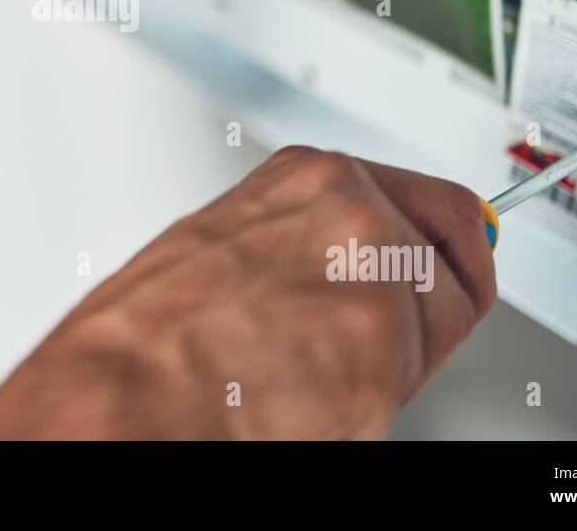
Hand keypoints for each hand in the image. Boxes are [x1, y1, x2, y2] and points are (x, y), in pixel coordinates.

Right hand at [0, 147, 496, 438]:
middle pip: (457, 255)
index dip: (440, 253)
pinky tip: (310, 393)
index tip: (450, 267)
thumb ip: (314, 234)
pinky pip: (413, 382)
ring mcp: (371, 270)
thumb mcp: (237, 241)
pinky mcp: (380, 342)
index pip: (435, 203)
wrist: (118, 394)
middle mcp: (350, 206)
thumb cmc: (149, 333)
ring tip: (313, 369)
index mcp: (312, 175)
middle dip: (429, 303)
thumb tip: (377, 254)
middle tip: (383, 342)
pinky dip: (373, 401)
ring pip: (441, 323)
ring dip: (395, 358)